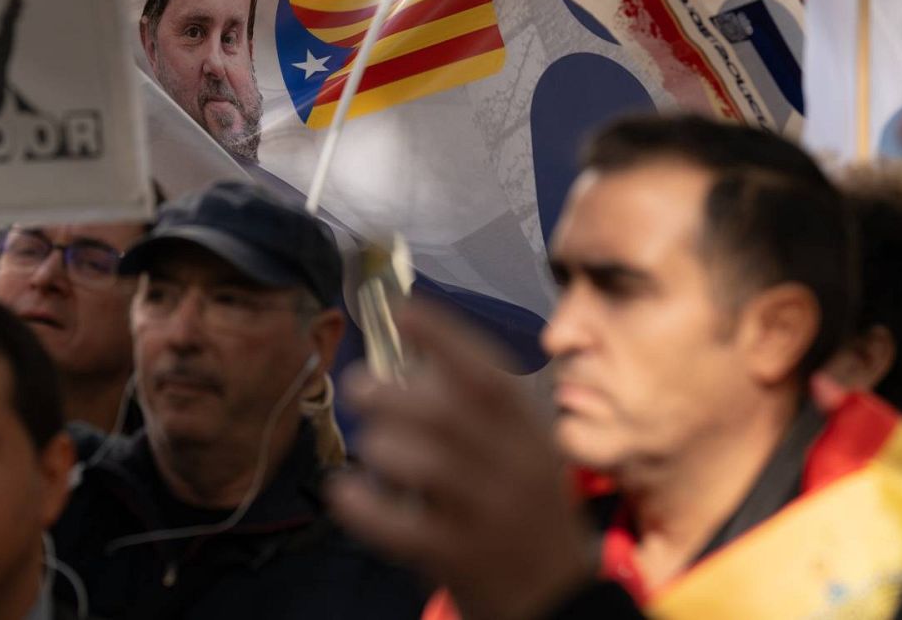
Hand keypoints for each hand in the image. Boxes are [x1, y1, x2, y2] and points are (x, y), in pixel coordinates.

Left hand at [327, 304, 594, 619]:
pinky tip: (344, 491)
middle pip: (449, 415)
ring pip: (427, 465)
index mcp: (528, 433)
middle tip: (358, 386)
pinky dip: (364, 506)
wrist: (557, 601)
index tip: (402, 310)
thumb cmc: (525, 510)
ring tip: (370, 445)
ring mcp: (491, 516)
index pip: (488, 375)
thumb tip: (409, 356)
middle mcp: (516, 468)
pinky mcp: (463, 560)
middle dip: (392, 393)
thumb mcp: (522, 452)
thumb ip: (478, 411)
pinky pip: (403, 528)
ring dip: (382, 445)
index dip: (444, 337)